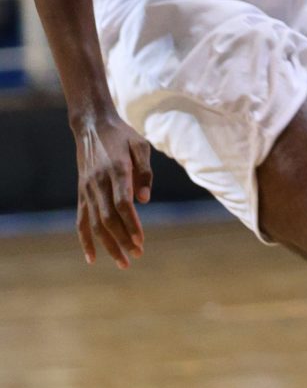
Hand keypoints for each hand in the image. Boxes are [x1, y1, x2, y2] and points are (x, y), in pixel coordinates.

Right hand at [73, 110, 151, 267]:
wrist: (92, 125)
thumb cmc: (121, 135)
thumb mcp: (140, 145)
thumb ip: (145, 172)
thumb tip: (145, 200)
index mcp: (116, 170)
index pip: (123, 205)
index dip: (132, 225)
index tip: (141, 242)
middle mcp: (99, 182)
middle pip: (109, 219)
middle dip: (122, 240)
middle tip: (136, 256)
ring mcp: (87, 189)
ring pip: (95, 223)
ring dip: (108, 245)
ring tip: (122, 262)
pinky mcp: (82, 192)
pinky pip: (81, 220)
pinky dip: (85, 240)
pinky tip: (92, 257)